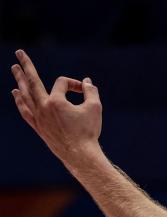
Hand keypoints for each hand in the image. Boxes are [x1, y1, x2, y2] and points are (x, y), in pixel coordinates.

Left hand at [10, 49, 102, 164]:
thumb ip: (90, 91)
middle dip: (26, 66)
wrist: (80, 155)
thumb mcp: (94, 108)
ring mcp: (38, 117)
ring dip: (20, 80)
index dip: (74, 84)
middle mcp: (43, 107)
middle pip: (32, 81)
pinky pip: (25, 110)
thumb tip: (86, 81)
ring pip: (26, 95)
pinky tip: (16, 93)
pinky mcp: (38, 127)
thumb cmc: (88, 132)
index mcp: (56, 102)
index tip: (84, 91)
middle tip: (19, 53)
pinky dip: (20, 101)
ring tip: (14, 69)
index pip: (61, 83)